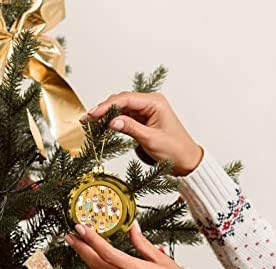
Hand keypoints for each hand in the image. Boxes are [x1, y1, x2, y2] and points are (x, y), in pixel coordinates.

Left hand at [65, 222, 194, 268]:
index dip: (92, 240)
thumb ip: (143, 245)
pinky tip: (109, 268)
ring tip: (85, 249)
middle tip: (71, 237)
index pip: (108, 253)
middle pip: (98, 266)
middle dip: (82, 250)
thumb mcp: (164, 261)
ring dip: (93, 262)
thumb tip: (133, 228)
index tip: (81, 228)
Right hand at [82, 92, 203, 176]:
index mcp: (155, 102)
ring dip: (107, 115)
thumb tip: (112, 121)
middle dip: (104, 109)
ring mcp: (147, 112)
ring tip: (91, 122)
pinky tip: (103, 126)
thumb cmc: (175, 150)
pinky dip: (114, 121)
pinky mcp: (144, 121)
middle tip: (87, 119)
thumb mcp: (151, 140)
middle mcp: (151, 103)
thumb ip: (131, 128)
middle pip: (121, 101)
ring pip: (122, 109)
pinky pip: (126, 117)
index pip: (125, 99)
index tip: (92, 114)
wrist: (187, 162)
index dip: (107, 106)